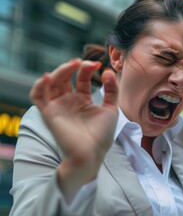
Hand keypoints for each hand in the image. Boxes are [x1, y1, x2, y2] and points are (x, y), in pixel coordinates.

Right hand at [29, 59, 118, 201]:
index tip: (98, 65)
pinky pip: (37, 96)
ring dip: (60, 71)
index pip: (81, 79)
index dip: (87, 69)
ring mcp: (59, 106)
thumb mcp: (111, 109)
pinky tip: (48, 77)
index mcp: (83, 100)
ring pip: (52, 82)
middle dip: (73, 67)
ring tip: (72, 65)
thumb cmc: (102, 135)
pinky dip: (39, 85)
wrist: (92, 154)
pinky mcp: (49, 113)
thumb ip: (112, 90)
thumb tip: (107, 71)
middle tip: (83, 62)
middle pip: (65, 77)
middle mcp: (69, 101)